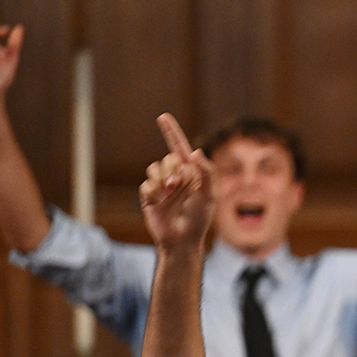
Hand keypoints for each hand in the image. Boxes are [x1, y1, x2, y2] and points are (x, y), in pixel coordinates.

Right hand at [139, 114, 214, 250]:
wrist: (182, 240)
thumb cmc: (199, 220)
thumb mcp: (210, 196)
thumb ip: (207, 173)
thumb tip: (195, 151)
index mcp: (191, 174)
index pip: (180, 149)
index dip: (172, 132)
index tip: (163, 117)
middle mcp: (175, 176)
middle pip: (168, 158)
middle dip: (173, 169)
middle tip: (178, 184)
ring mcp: (161, 186)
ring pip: (154, 168)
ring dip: (163, 179)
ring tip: (170, 193)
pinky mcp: (149, 195)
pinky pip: (146, 184)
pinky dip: (153, 191)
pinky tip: (159, 202)